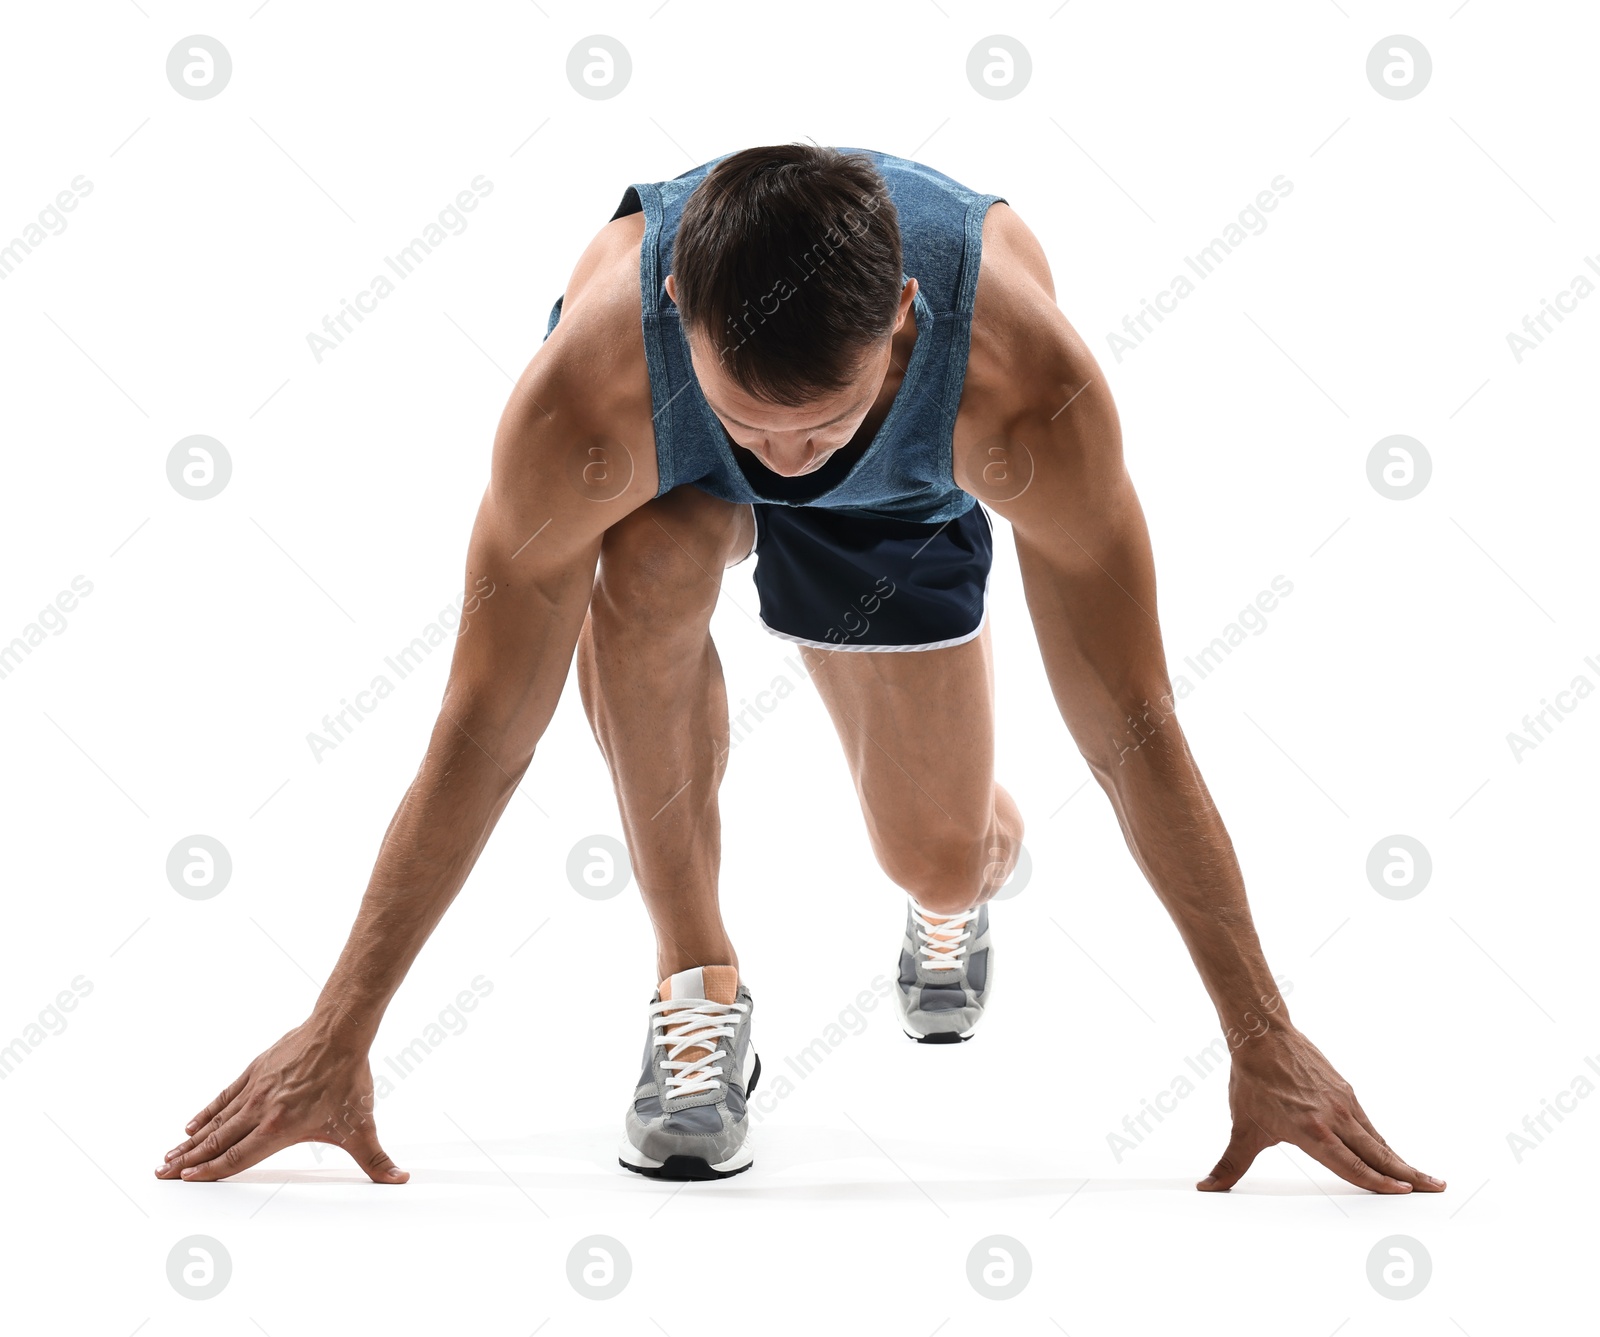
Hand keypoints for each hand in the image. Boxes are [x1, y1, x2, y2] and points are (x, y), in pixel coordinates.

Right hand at [155, 1018, 407, 1183]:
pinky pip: (223, 1096)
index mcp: (280, 1128)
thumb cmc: (348, 1079)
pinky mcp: (255, 1071)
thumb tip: (399, 1180)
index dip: (212, 1172)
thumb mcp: (361, 1125)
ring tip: (167, 1156)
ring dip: (191, 1140)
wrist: (339, 1031)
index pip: (238, 1157)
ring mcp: (254, 1089)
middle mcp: (260, 1110)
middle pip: (217, 1141)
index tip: (186, 1181)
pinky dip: (206, 1111)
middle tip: (161, 1174)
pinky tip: (190, 1124)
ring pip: (216, 1120)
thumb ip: (376, 1159)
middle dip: (188, 1161)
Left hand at [1198, 1024, 1443, 1193]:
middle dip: (1407, 1175)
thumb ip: (1230, 1164)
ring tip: (1425, 1179)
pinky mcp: (1345, 1091)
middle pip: (1376, 1153)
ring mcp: (1343, 1103)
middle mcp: (1334, 1117)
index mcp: (1312, 1130)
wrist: (1263, 1034)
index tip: (1402, 1194)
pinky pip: (1368, 1124)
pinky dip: (1383, 1142)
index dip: (1376, 1182)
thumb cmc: (1252, 1081)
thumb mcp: (1242, 1128)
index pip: (1350, 1165)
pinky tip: (1390, 1153)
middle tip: (1435, 1190)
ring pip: (1377, 1139)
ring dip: (1401, 1160)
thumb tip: (1207, 1187)